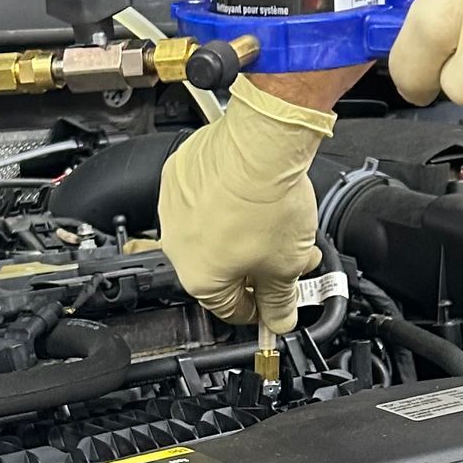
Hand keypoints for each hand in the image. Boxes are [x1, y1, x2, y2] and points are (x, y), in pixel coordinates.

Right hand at [158, 75, 334, 332]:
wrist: (259, 144)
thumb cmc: (267, 201)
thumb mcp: (286, 265)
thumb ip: (280, 299)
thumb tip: (280, 319)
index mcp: (199, 278)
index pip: (231, 309)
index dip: (260, 308)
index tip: (275, 301)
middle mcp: (177, 247)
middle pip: (222, 270)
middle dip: (259, 268)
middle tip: (289, 257)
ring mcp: (173, 209)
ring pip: (212, 235)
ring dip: (244, 236)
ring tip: (277, 223)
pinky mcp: (178, 176)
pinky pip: (203, 202)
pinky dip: (227, 204)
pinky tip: (253, 196)